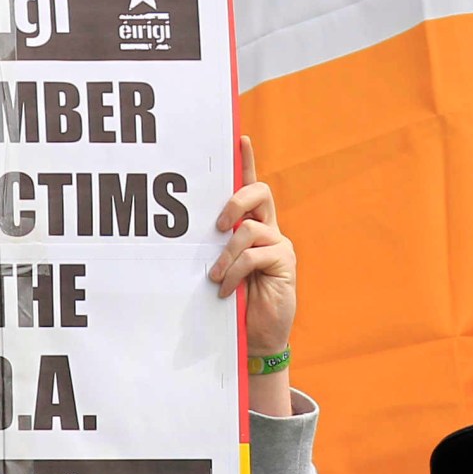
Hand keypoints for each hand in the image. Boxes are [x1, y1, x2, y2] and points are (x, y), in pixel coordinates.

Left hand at [210, 137, 295, 415]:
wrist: (260, 336)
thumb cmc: (236, 302)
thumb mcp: (222, 270)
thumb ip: (217, 248)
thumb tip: (188, 235)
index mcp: (252, 225)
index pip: (250, 186)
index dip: (246, 161)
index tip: (239, 137)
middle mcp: (269, 228)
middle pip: (258, 192)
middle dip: (235, 199)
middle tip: (217, 225)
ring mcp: (278, 244)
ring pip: (250, 227)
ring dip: (226, 254)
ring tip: (215, 278)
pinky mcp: (284, 262)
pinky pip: (254, 255)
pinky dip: (234, 273)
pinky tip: (227, 290)